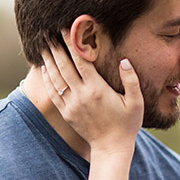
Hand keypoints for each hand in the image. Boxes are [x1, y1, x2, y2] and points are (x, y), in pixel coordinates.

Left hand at [41, 31, 143, 154]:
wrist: (111, 148)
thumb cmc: (127, 124)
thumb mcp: (136, 102)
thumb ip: (131, 80)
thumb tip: (124, 60)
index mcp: (97, 89)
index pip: (81, 61)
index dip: (72, 44)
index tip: (66, 30)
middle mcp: (81, 95)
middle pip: (64, 66)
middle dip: (56, 48)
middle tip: (48, 34)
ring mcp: (71, 105)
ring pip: (55, 78)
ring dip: (48, 61)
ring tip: (43, 46)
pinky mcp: (66, 113)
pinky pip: (52, 93)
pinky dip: (47, 79)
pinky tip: (44, 69)